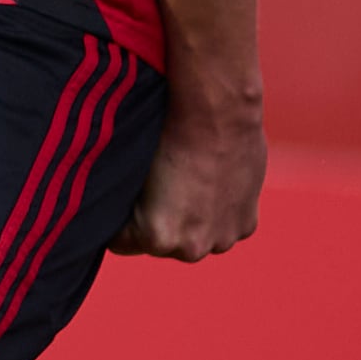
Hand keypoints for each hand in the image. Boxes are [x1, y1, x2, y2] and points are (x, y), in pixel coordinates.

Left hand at [111, 83, 264, 260]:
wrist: (218, 111)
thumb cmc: (167, 134)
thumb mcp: (130, 173)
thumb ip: (123, 203)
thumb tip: (114, 209)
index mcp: (156, 237)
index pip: (121, 243)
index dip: (120, 220)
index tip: (123, 200)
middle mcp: (190, 248)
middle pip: (162, 244)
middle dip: (158, 221)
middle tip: (161, 186)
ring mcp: (222, 239)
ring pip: (194, 238)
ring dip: (191, 221)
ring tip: (190, 182)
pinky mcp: (246, 225)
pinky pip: (223, 227)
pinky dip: (219, 212)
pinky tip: (213, 183)